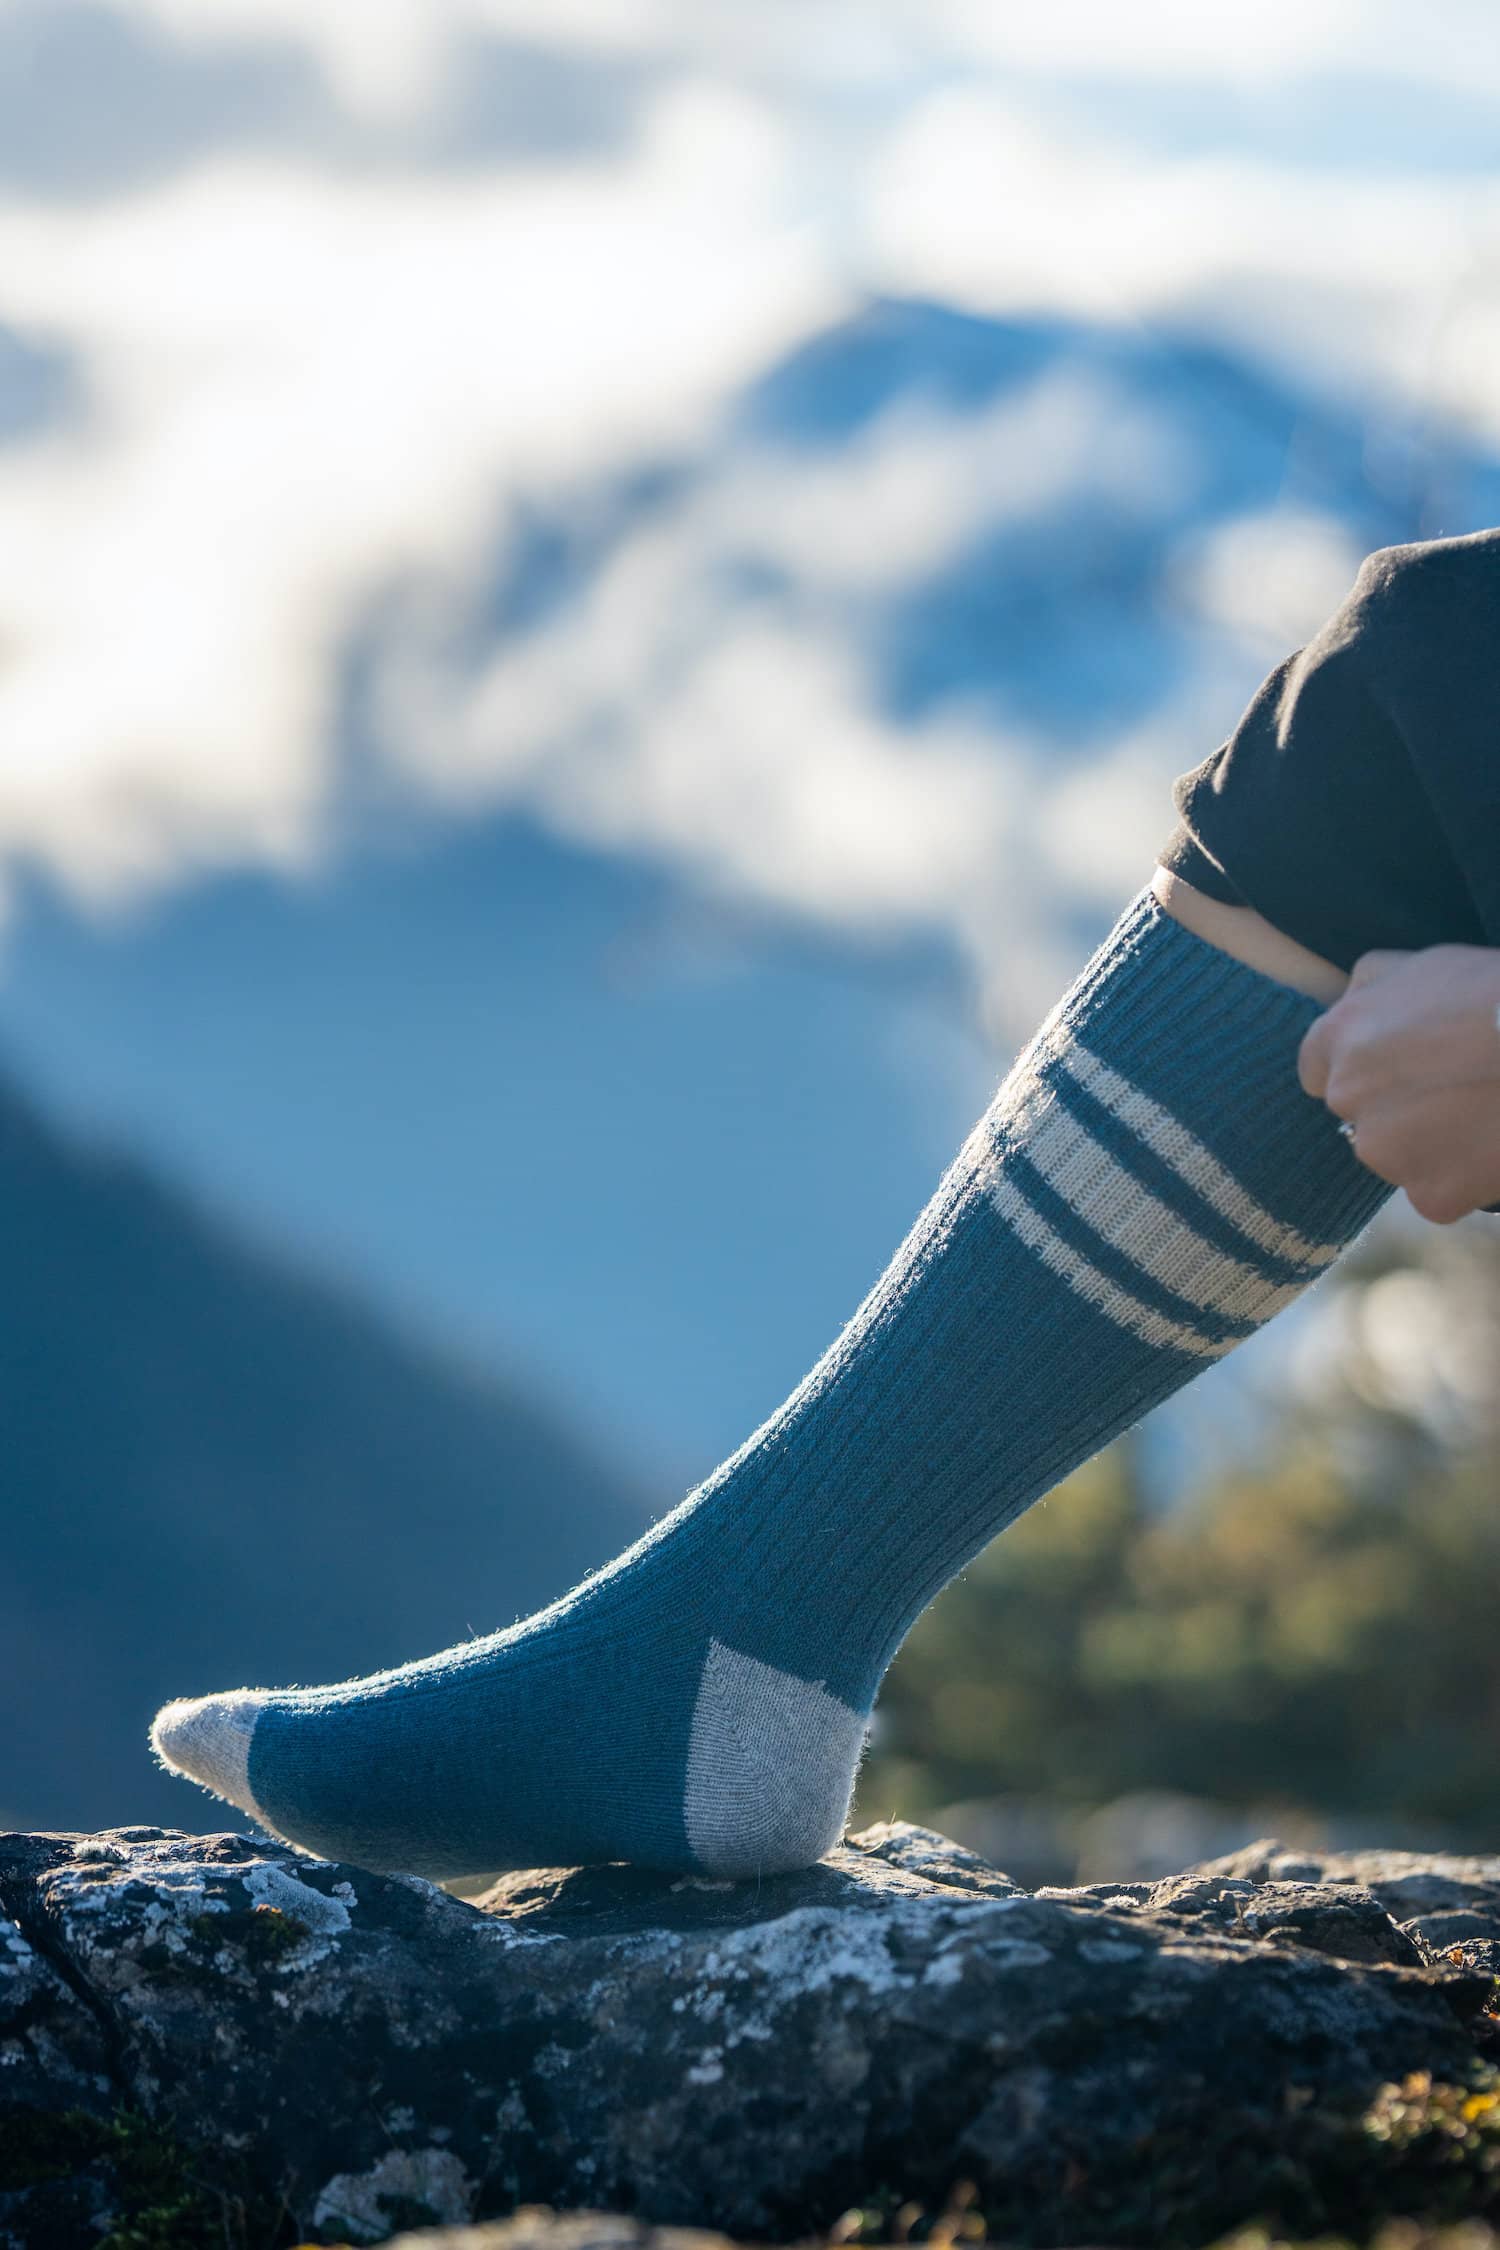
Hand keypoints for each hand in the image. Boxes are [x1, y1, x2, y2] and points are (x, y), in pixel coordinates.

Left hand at [1296, 945, 1499, 1222]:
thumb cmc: (1491, 994)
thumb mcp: (1423, 963)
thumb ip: (1371, 986)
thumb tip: (1351, 1002)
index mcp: (1339, 1037)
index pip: (1315, 1069)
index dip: (1360, 1069)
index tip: (1396, 1068)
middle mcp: (1347, 1098)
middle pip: (1358, 1116)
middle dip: (1396, 1107)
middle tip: (1453, 1088)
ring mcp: (1385, 1152)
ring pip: (1397, 1157)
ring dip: (1428, 1145)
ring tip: (1479, 1114)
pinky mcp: (1429, 1194)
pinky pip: (1437, 1193)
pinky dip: (1461, 1179)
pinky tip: (1490, 1148)